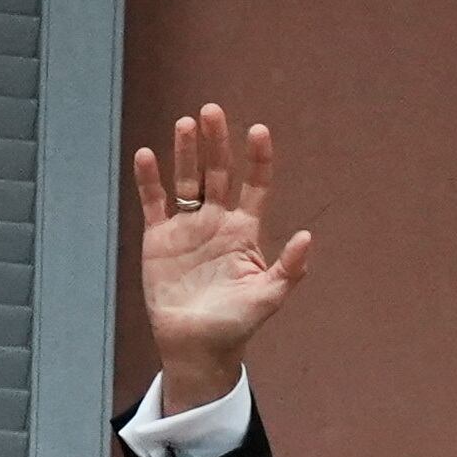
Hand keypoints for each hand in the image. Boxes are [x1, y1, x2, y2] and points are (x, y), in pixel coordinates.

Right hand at [132, 104, 312, 402]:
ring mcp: (187, 228)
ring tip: (186, 123)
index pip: (254, 187)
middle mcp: (217, 222)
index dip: (257, 160)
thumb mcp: (268, 297)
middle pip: (218, 173)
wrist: (197, 346)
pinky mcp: (159, 238)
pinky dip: (150, 180)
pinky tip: (148, 155)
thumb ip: (289, 268)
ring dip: (186, 152)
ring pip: (187, 180)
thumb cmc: (237, 324)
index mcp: (245, 232)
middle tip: (212, 110)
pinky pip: (154, 202)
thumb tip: (308, 237)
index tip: (257, 130)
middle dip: (216, 143)